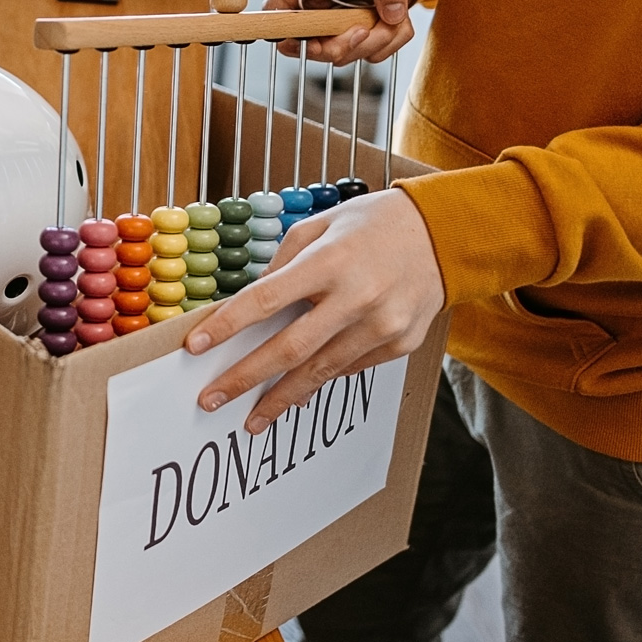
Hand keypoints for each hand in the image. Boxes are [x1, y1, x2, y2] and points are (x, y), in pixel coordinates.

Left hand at [185, 190, 443, 434]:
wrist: (445, 234)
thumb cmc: (373, 224)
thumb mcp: (320, 225)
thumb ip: (282, 264)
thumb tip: (250, 306)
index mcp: (331, 260)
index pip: (266, 299)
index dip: (227, 326)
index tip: (195, 348)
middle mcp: (358, 296)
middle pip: (289, 348)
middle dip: (244, 378)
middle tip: (211, 400)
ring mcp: (383, 325)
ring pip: (320, 371)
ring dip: (281, 398)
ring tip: (252, 418)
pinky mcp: (401, 344)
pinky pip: (349, 368)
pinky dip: (319, 380)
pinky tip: (296, 393)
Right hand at [267, 0, 421, 64]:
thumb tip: (391, 15)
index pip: (277, 8)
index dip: (283, 31)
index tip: (310, 40)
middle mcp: (319, 3)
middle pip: (309, 45)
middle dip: (340, 47)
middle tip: (365, 31)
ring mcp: (339, 21)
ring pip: (344, 54)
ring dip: (374, 43)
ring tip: (396, 16)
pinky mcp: (360, 31)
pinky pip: (373, 53)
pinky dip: (391, 42)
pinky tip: (399, 19)